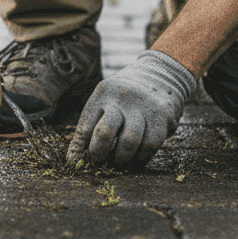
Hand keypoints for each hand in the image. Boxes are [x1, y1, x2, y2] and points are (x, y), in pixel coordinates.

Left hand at [67, 50, 197, 168]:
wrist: (161, 77)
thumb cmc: (124, 99)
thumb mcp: (104, 102)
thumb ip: (88, 128)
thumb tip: (74, 160)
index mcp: (104, 92)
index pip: (86, 126)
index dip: (80, 149)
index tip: (80, 162)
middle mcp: (123, 97)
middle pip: (105, 132)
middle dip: (99, 154)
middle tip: (100, 162)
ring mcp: (145, 106)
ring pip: (129, 143)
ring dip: (122, 160)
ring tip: (118, 162)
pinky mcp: (163, 117)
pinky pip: (149, 146)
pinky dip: (140, 158)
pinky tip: (135, 159)